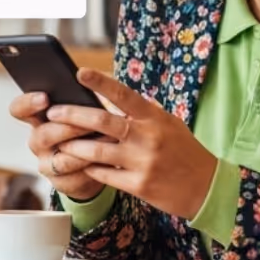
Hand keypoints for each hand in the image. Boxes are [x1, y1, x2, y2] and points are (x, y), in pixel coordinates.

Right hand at [9, 91, 105, 201]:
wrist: (94, 164)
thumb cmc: (87, 129)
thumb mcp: (80, 112)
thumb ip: (77, 102)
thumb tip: (87, 84)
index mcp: (38, 119)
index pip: (19, 109)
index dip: (28, 103)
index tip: (45, 97)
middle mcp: (38, 142)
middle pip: (42, 135)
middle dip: (67, 128)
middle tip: (89, 123)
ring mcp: (46, 164)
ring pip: (61, 159)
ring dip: (85, 149)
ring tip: (108, 138)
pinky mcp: (61, 183)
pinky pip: (75, 176)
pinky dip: (93, 167)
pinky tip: (108, 159)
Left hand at [50, 68, 220, 219]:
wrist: (206, 186)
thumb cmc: (184, 151)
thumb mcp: (168, 124)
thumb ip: (141, 114)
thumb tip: (110, 99)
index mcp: (155, 117)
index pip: (124, 95)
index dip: (101, 82)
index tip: (80, 72)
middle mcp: (148, 137)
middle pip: (101, 122)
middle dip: (72, 116)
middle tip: (53, 112)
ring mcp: (142, 162)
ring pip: (96, 151)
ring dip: (73, 146)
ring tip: (60, 142)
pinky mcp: (138, 185)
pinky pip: (104, 175)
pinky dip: (89, 168)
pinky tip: (81, 165)